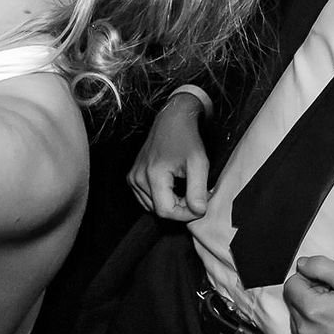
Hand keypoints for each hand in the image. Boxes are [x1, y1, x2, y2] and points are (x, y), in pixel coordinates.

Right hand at [127, 93, 212, 217]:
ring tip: (185, 188)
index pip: (166, 212)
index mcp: (152, 175)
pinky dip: (162, 198)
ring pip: (153, 206)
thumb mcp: (199, 163)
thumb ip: (198, 190)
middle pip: (159, 210)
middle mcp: (137, 178)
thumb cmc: (186, 138)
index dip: (185, 214)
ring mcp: (133, 177)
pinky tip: (173, 187)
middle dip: (180, 208)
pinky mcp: (133, 177)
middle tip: (196, 195)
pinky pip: (147, 199)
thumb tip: (199, 212)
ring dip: (171, 204)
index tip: (200, 206)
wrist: (172, 120)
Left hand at [281, 256, 333, 333]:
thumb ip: (322, 266)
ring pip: (296, 321)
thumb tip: (302, 265)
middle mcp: (304, 331)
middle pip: (292, 303)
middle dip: (309, 297)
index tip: (325, 286)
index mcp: (312, 309)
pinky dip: (313, 333)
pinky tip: (332, 332)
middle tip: (333, 301)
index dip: (309, 280)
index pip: (291, 284)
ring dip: (310, 315)